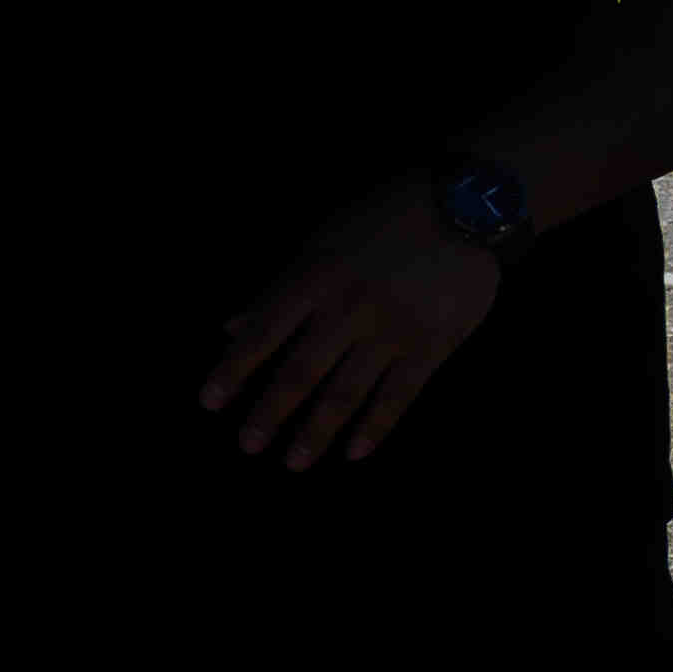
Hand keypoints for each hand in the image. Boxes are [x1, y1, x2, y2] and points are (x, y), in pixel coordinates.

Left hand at [208, 177, 510, 474]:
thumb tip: (229, 327)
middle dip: (271, 413)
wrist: (464, 208)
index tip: (208, 403)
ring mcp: (393, 329)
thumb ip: (277, 290)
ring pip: (346, 391)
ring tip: (294, 463)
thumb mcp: (320, 243)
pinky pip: (400, 395)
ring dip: (317, 431)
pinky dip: (376, 427)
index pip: (263, 333)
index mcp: (314, 279)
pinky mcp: (434, 344)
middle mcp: (348, 309)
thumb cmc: (381, 222)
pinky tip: (354, 454)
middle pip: (300, 371)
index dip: (233, 370)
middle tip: (248, 447)